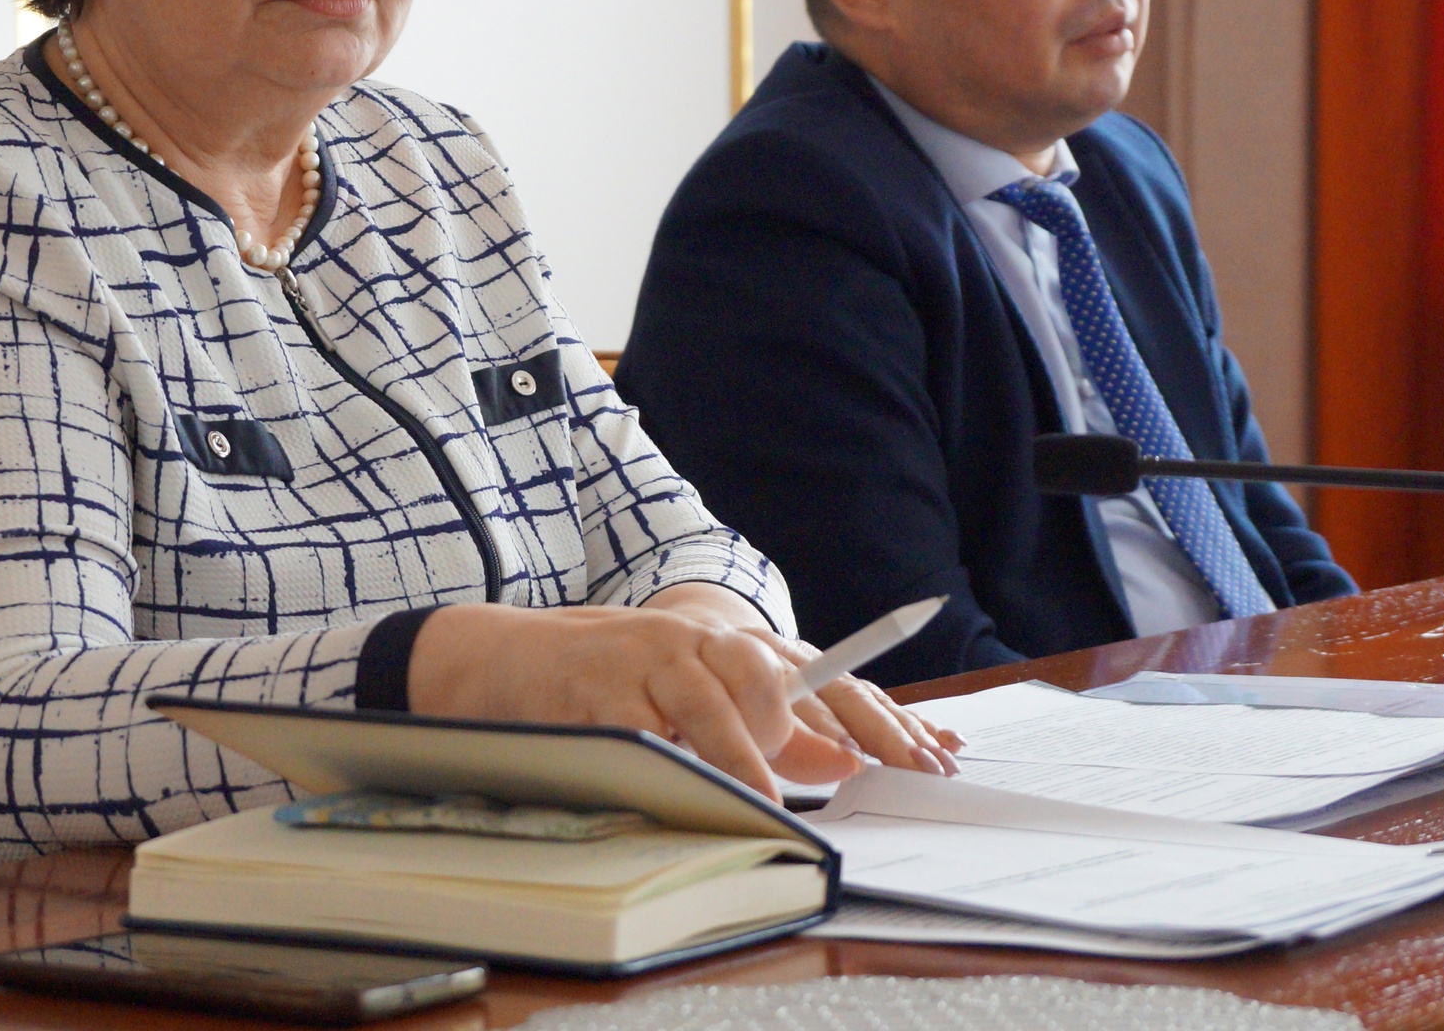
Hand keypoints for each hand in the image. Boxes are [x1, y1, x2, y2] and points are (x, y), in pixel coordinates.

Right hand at [404, 590, 959, 800]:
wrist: (516, 658)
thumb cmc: (622, 685)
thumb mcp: (705, 699)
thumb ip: (778, 729)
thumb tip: (846, 757)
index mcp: (736, 646)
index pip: (827, 677)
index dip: (880, 716)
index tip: (926, 757)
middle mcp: (701, 642)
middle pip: (781, 681)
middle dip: (825, 731)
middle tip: (867, 774)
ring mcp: (652, 659)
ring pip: (717, 707)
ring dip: (745, 758)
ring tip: (767, 800)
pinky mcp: (606, 689)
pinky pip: (651, 729)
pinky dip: (675, 759)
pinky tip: (692, 783)